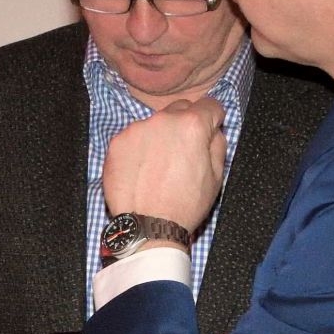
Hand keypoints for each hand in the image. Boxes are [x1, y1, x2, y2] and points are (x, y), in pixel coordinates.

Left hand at [102, 95, 225, 231]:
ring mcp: (136, 130)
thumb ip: (217, 144)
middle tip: (183, 152)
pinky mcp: (116, 143)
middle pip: (180, 109)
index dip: (213, 119)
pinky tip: (142, 171)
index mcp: (192, 125)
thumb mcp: (217, 176)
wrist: (147, 227)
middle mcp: (162, 120)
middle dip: (186, 124)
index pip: (210, 105)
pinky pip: (134, 137)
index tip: (210, 130)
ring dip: (160, 137)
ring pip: (155, 124)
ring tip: (159, 167)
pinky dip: (139, 149)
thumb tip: (212, 129)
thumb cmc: (185, 205)